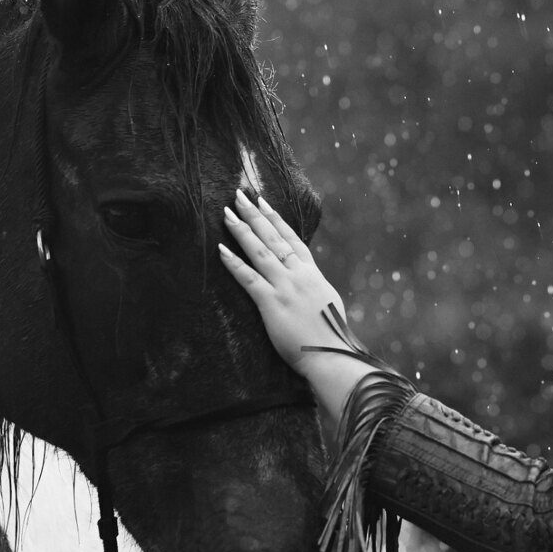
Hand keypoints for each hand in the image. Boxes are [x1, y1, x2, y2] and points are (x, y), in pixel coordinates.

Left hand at [217, 190, 347, 378]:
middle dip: (254, 215)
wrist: (332, 355)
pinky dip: (234, 263)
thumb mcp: (328, 304)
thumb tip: (309, 283)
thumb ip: (315, 289)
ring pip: (260, 252)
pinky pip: (249, 279)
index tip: (263, 202)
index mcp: (312, 274)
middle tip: (239, 196)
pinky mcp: (272, 304)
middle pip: (273, 238)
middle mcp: (298, 275)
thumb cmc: (331, 338)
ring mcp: (285, 287)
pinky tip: (220, 250)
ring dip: (242, 230)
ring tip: (226, 213)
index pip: (292, 239)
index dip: (275, 219)